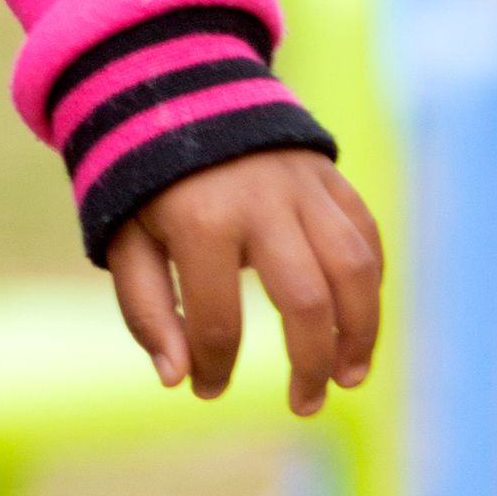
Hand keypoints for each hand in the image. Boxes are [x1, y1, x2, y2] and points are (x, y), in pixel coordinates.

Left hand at [107, 149, 382, 416]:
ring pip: (355, 269)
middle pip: (307, 301)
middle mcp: (261, 203)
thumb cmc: (146, 181)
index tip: (207, 389)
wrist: (175, 90)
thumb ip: (146, 310)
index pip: (218, 319)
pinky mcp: (327, 175)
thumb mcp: (125, 238)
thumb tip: (175, 379)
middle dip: (309, 365)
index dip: (215, 367)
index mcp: (200, 221)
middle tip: (304, 405)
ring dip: (360, 332)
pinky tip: (358, 320)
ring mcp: (302, 185)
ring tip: (350, 377)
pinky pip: (365, 234)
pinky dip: (371, 282)